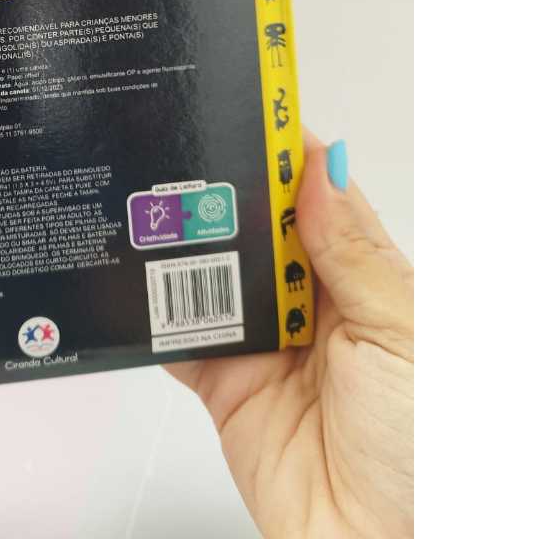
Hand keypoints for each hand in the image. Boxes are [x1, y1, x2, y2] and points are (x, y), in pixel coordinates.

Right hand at [166, 132, 413, 537]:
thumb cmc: (426, 449)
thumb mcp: (401, 334)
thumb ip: (351, 251)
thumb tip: (318, 167)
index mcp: (361, 278)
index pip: (312, 197)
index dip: (282, 154)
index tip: (247, 108)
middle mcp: (309, 302)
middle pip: (252, 227)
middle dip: (221, 192)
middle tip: (181, 152)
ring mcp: (262, 341)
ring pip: (209, 271)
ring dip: (183, 244)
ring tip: (151, 203)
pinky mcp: (222, 382)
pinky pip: (175, 334)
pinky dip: (150, 311)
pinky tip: (130, 277)